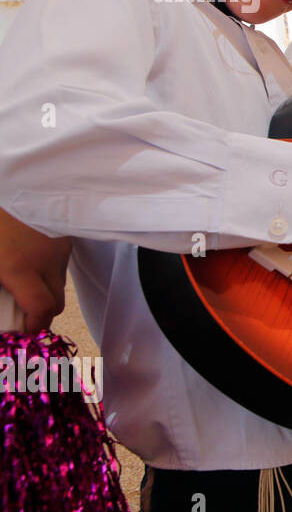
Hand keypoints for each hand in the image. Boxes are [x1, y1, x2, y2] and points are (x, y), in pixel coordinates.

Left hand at [0, 207, 71, 332]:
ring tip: (24, 280)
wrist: (19, 180)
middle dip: (41, 313)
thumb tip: (2, 299)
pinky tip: (31, 257)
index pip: (40, 309)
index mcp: (19, 268)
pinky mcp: (65, 237)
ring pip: (59, 284)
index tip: (25, 331)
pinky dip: (49, 270)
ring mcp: (59, 250)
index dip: (34, 326)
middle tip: (23, 312)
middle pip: (56, 303)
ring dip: (45, 290)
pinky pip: (60, 264)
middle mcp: (46, 263)